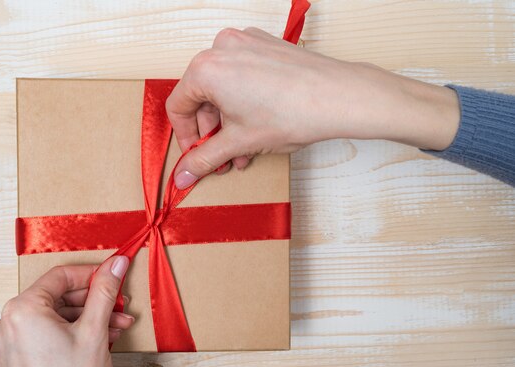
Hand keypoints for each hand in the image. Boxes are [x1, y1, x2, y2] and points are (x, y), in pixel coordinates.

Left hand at [0, 256, 132, 366]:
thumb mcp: (95, 331)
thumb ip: (104, 291)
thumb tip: (113, 265)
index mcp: (21, 311)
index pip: (60, 277)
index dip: (91, 274)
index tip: (111, 274)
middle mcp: (7, 325)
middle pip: (57, 297)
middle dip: (93, 301)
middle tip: (118, 305)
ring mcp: (8, 345)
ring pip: (54, 317)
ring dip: (87, 319)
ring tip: (115, 327)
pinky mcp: (15, 361)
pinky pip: (45, 334)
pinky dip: (71, 333)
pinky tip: (97, 339)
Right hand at [166, 27, 459, 188]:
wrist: (338, 97)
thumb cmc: (292, 113)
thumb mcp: (238, 143)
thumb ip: (203, 160)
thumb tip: (182, 175)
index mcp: (205, 68)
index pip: (178, 106)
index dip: (186, 137)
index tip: (197, 155)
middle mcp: (222, 48)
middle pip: (201, 97)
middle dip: (213, 133)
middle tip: (225, 157)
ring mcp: (245, 43)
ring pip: (223, 88)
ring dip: (229, 122)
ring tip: (245, 149)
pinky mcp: (265, 46)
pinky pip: (242, 75)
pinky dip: (244, 101)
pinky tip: (258, 126)